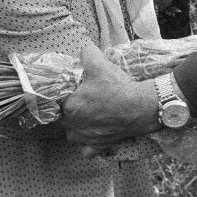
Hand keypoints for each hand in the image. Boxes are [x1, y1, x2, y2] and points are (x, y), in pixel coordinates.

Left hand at [62, 43, 159, 157]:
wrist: (141, 107)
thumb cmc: (118, 87)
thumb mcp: (100, 63)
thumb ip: (87, 52)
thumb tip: (84, 46)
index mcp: (70, 106)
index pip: (55, 101)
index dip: (62, 94)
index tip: (70, 89)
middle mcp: (74, 125)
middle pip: (62, 118)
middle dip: (68, 110)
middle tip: (80, 99)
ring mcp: (86, 137)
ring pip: (72, 135)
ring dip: (75, 128)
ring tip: (85, 117)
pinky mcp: (99, 146)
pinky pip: (87, 150)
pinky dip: (88, 145)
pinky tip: (93, 135)